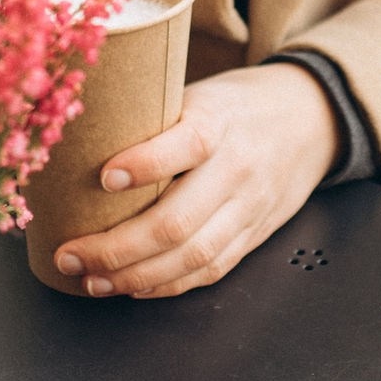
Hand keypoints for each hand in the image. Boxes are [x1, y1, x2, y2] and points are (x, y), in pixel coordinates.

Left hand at [52, 63, 336, 297]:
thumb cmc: (236, 105)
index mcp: (220, 122)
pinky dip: (168, 285)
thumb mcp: (198, 93)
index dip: (145, 164)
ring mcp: (248, 207)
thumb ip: (152, 120)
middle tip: (71, 254)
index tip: (103, 178)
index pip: (188, 144)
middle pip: (179, 220)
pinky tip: (133, 287)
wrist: (310, 119)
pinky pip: (211, 270)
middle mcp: (238, 168)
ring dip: (135, 276)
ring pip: (192, 255)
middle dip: (117, 247)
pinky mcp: (254, 234)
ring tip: (93, 280)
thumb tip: (72, 138)